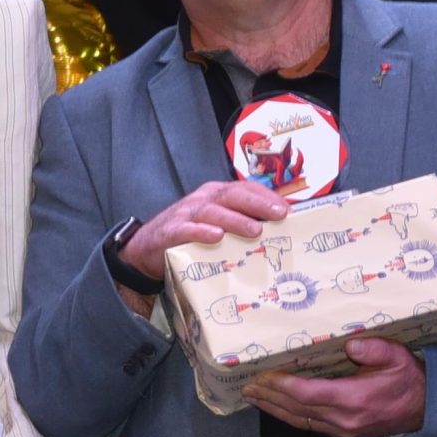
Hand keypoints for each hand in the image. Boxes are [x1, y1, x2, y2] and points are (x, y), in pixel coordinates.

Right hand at [121, 179, 290, 279]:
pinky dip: (202, 232)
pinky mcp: (171, 231)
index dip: (266, 196)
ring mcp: (186, 214)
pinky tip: (216, 237)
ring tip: (256, 229)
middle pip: (232, 195)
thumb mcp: (217, 224)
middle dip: (257, 203)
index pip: (244, 188)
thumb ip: (241, 222)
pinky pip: (187, 229)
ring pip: (213, 211)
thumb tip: (279, 230)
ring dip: (235, 220)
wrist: (147, 248)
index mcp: (216, 195)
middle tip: (279, 214)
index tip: (288, 209)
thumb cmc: (190, 236)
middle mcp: (203, 200)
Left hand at [241, 337, 426, 436]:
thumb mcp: (397, 356)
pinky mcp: (344, 435)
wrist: (428, 409)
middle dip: (268, 396)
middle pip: (295, 409)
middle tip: (246, 384)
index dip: (280, 385)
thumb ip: (374, 349)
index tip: (262, 375)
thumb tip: (350, 345)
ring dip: (273, 409)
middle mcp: (344, 420)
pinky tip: (276, 407)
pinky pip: (309, 426)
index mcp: (353, 400)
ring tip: (252, 396)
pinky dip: (289, 416)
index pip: (305, 394)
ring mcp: (343, 431)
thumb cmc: (409, 379)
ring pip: (299, 421)